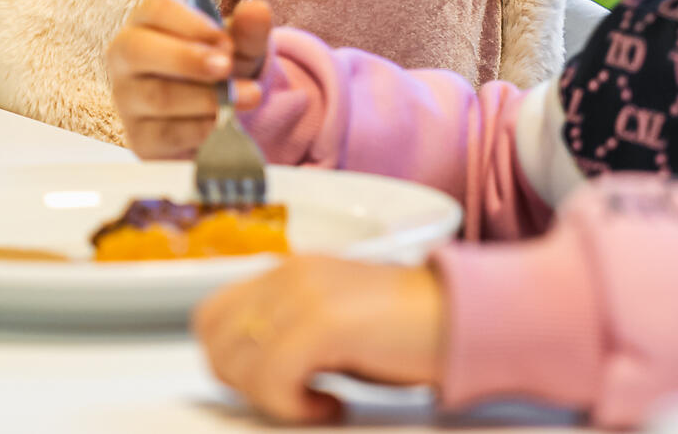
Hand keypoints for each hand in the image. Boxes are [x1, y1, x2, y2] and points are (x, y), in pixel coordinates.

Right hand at [108, 0, 272, 157]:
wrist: (220, 116)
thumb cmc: (220, 68)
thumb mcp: (240, 47)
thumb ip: (249, 30)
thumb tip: (256, 11)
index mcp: (146, 22)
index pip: (155, 9)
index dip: (191, 23)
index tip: (225, 40)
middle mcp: (125, 57)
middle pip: (137, 50)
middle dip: (186, 58)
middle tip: (226, 67)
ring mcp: (127, 100)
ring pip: (157, 96)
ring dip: (207, 97)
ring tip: (248, 96)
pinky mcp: (140, 138)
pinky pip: (166, 133)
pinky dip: (201, 128)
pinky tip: (224, 122)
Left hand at [195, 256, 445, 423]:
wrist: (466, 319)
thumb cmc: (409, 332)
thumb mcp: (333, 324)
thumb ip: (288, 332)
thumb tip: (247, 369)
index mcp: (286, 271)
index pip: (211, 316)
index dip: (230, 361)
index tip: (270, 384)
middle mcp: (287, 274)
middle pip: (216, 342)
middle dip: (246, 384)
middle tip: (295, 397)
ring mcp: (302, 294)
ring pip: (237, 363)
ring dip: (271, 397)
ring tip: (318, 399)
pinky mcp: (322, 322)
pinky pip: (271, 378)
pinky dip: (293, 406)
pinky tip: (332, 403)